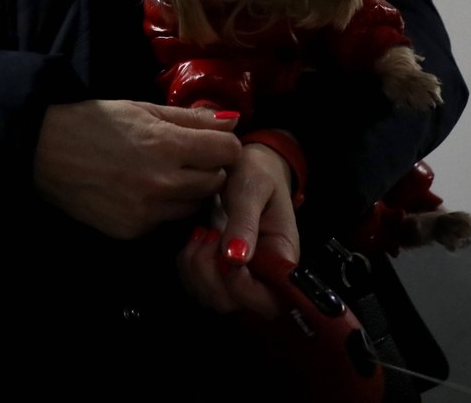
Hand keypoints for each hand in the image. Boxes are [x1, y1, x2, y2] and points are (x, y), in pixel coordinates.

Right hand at [34, 100, 241, 239]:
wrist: (45, 152)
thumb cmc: (94, 122)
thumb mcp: (143, 109)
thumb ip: (191, 118)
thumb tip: (232, 120)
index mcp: (167, 144)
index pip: (228, 151)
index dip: (224, 144)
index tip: (213, 142)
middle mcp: (163, 181)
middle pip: (216, 181)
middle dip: (210, 168)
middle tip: (190, 158)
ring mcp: (148, 211)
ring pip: (195, 205)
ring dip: (190, 190)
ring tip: (166, 174)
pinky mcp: (133, 230)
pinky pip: (167, 221)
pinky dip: (165, 208)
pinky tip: (144, 191)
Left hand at [176, 141, 300, 319]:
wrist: (245, 165)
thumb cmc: (256, 172)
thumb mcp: (252, 188)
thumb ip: (245, 221)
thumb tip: (236, 259)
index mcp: (282, 259)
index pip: (269, 300)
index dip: (242, 288)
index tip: (225, 255)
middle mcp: (263, 275)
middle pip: (234, 304)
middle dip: (211, 275)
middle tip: (208, 235)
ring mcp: (239, 276)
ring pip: (211, 298)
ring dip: (196, 269)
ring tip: (201, 233)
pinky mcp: (218, 272)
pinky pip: (197, 286)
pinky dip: (187, 267)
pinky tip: (194, 239)